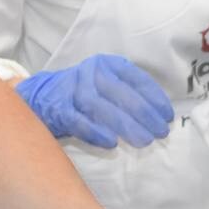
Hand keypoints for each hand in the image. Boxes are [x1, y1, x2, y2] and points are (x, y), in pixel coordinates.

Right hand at [15, 55, 174, 149]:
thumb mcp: (107, 85)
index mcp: (107, 64)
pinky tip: (112, 143)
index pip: (135, 78)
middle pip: (120, 93)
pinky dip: (96, 132)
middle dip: (144, 114)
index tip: (167, 116)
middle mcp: (90, 72)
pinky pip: (79, 121)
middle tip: (160, 133)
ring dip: (125, 125)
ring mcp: (72, 89)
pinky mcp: (58, 108)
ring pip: (101, 106)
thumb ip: (129, 95)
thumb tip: (159, 118)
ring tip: (143, 141)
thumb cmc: (85, 95)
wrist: (41, 97)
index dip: (154, 97)